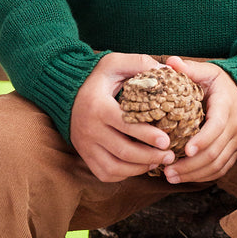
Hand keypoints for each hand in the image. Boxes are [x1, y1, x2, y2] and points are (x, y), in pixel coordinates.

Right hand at [70, 53, 175, 182]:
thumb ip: (139, 63)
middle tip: (170, 155)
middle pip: (123, 151)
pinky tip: (140, 166)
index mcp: (98, 106)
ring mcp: (86, 145)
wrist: (66, 92)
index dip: (147, 135)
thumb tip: (166, 70)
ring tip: (158, 161)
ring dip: (140, 168)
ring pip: (115, 167)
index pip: (125, 125)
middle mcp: (89, 129)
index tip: (166, 140)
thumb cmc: (96, 77)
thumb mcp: (114, 63)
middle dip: (150, 156)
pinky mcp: (85, 155)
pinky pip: (105, 173)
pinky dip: (125, 174)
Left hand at [162, 56, 236, 183]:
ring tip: (171, 177)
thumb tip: (170, 62)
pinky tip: (186, 178)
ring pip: (218, 164)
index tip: (185, 150)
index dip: (202, 140)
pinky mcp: (235, 151)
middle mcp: (235, 127)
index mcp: (226, 106)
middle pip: (215, 152)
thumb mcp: (208, 72)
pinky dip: (204, 176)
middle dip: (191, 164)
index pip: (217, 127)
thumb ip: (190, 68)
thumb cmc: (221, 82)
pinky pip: (222, 169)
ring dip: (195, 174)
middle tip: (167, 170)